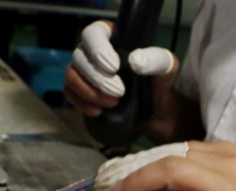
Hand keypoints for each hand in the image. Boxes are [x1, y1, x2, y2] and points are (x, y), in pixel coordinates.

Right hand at [64, 20, 178, 116]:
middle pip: (79, 57)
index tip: (113, 67)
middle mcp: (91, 50)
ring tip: (111, 104)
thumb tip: (135, 60)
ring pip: (71, 75)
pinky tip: (98, 112)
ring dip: (88, 92)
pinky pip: (69, 93)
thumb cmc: (158, 80)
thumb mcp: (166, 66)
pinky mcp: (78, 89)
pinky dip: (81, 103)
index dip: (98, 49)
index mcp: (111, 36)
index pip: (94, 33)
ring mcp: (82, 70)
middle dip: (97, 78)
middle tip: (119, 93)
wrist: (153, 107)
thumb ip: (155, 59)